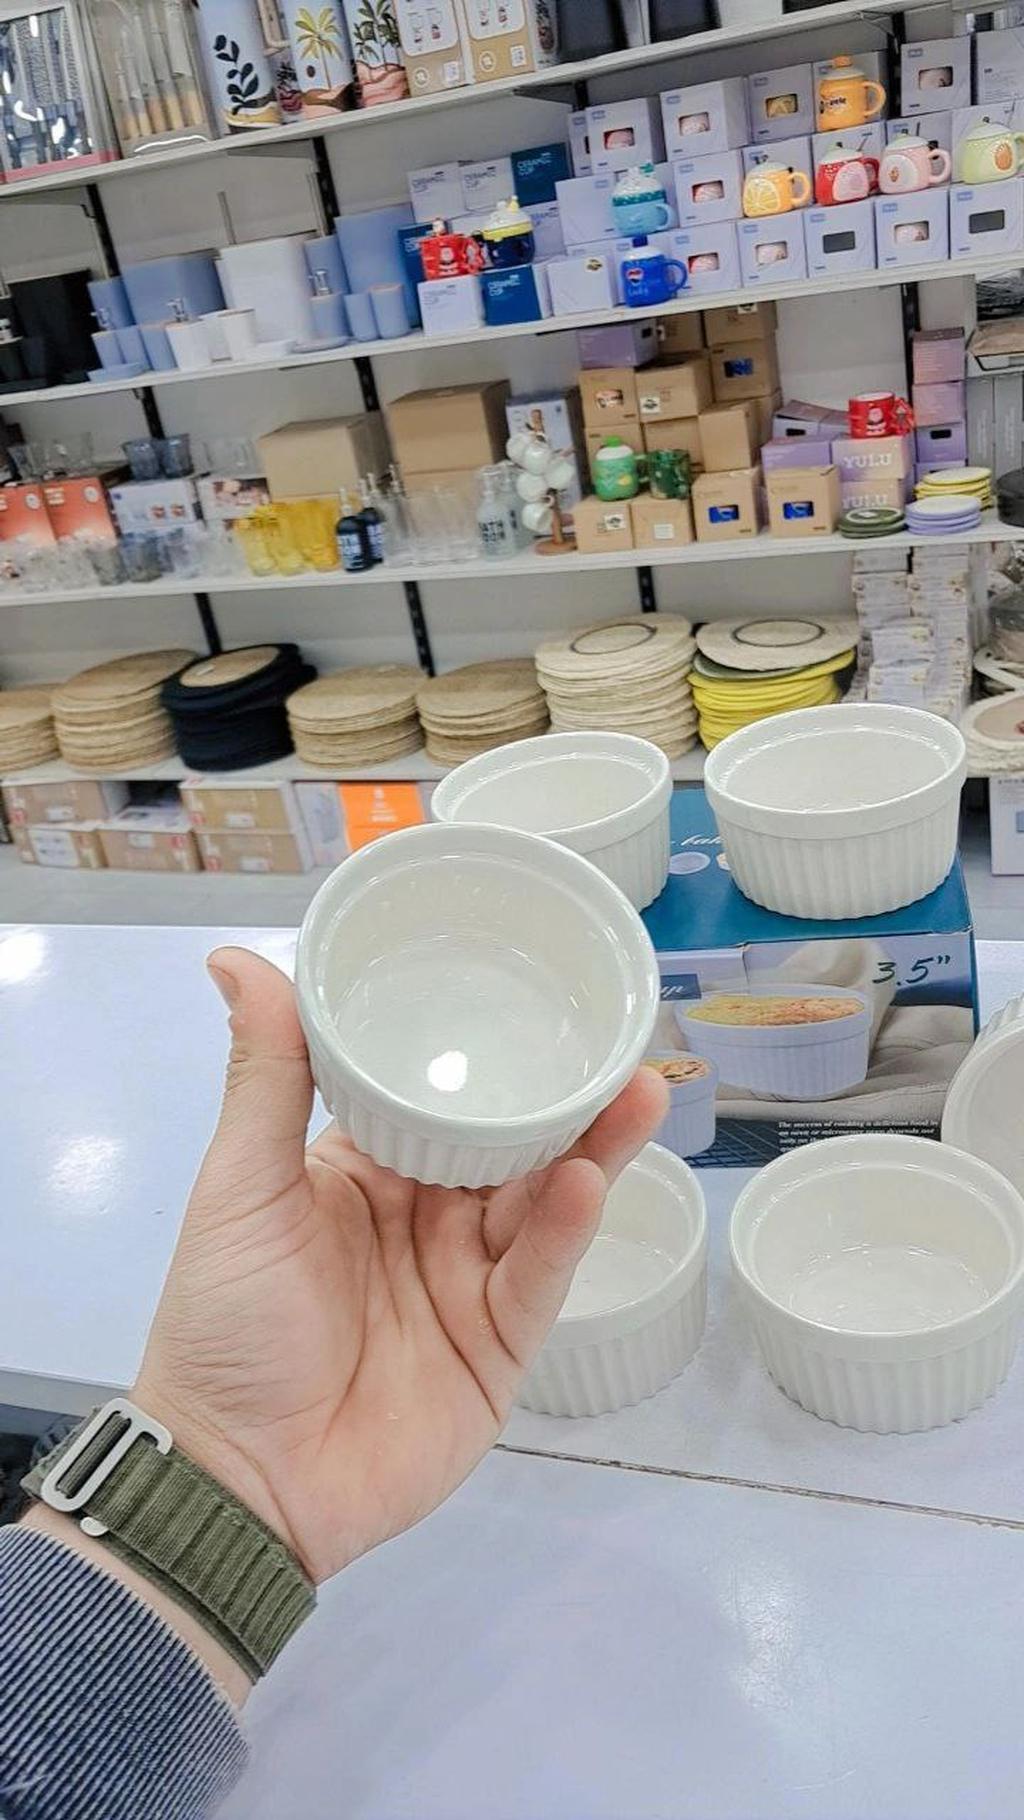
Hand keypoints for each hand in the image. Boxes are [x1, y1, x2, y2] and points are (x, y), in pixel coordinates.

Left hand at [135, 947, 666, 1586]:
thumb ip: (265, 1076)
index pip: (435, 1095)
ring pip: (541, 1202)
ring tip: (636, 1087)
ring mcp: (468, 1283)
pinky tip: (590, 1180)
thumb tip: (233, 956)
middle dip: (563, 1092)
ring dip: (590, 1148)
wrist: (239, 1481)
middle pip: (510, 1143)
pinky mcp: (500, 1347)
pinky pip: (537, 1279)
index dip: (481, 1046)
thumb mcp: (241, 1186)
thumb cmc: (227, 1321)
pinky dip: (563, 1231)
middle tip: (617, 1033)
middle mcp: (425, 1217)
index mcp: (365, 1172)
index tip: (529, 982)